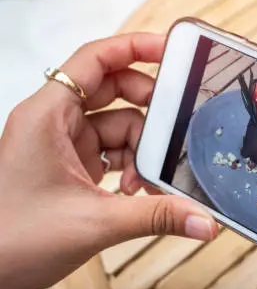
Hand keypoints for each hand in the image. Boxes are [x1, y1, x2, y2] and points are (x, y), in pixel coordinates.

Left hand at [0, 33, 217, 288]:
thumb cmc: (12, 240)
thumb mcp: (95, 224)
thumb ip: (156, 217)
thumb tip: (205, 221)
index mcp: (48, 116)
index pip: (94, 60)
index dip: (134, 48)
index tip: (171, 50)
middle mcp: (54, 123)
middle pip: (112, 91)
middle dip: (148, 110)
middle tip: (176, 128)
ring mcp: (61, 145)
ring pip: (116, 126)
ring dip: (141, 151)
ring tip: (151, 181)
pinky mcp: (70, 168)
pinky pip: (111, 153)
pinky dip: (131, 169)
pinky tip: (138, 192)